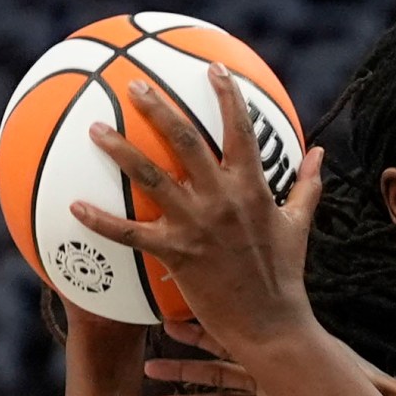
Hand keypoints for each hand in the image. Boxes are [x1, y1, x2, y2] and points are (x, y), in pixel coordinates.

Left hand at [70, 65, 325, 349]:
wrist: (272, 326)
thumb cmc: (285, 277)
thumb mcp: (299, 226)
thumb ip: (307, 186)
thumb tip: (321, 153)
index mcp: (253, 189)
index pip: (241, 131)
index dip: (228, 96)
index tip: (214, 69)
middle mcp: (224, 199)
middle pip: (186, 140)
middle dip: (158, 108)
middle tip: (135, 86)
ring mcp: (198, 225)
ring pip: (151, 177)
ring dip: (120, 150)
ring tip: (94, 128)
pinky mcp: (178, 253)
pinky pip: (131, 233)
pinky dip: (101, 221)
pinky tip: (75, 206)